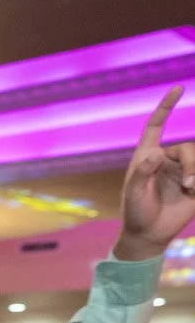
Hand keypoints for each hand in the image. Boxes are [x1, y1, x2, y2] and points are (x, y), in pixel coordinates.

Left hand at [116, 87, 194, 261]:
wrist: (149, 233)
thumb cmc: (136, 212)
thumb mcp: (134, 194)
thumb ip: (142, 173)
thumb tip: (157, 152)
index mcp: (147, 156)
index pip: (156, 125)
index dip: (166, 107)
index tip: (178, 88)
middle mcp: (166, 159)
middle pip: (187, 148)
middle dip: (191, 163)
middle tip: (188, 184)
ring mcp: (182, 170)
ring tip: (190, 189)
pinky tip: (194, 191)